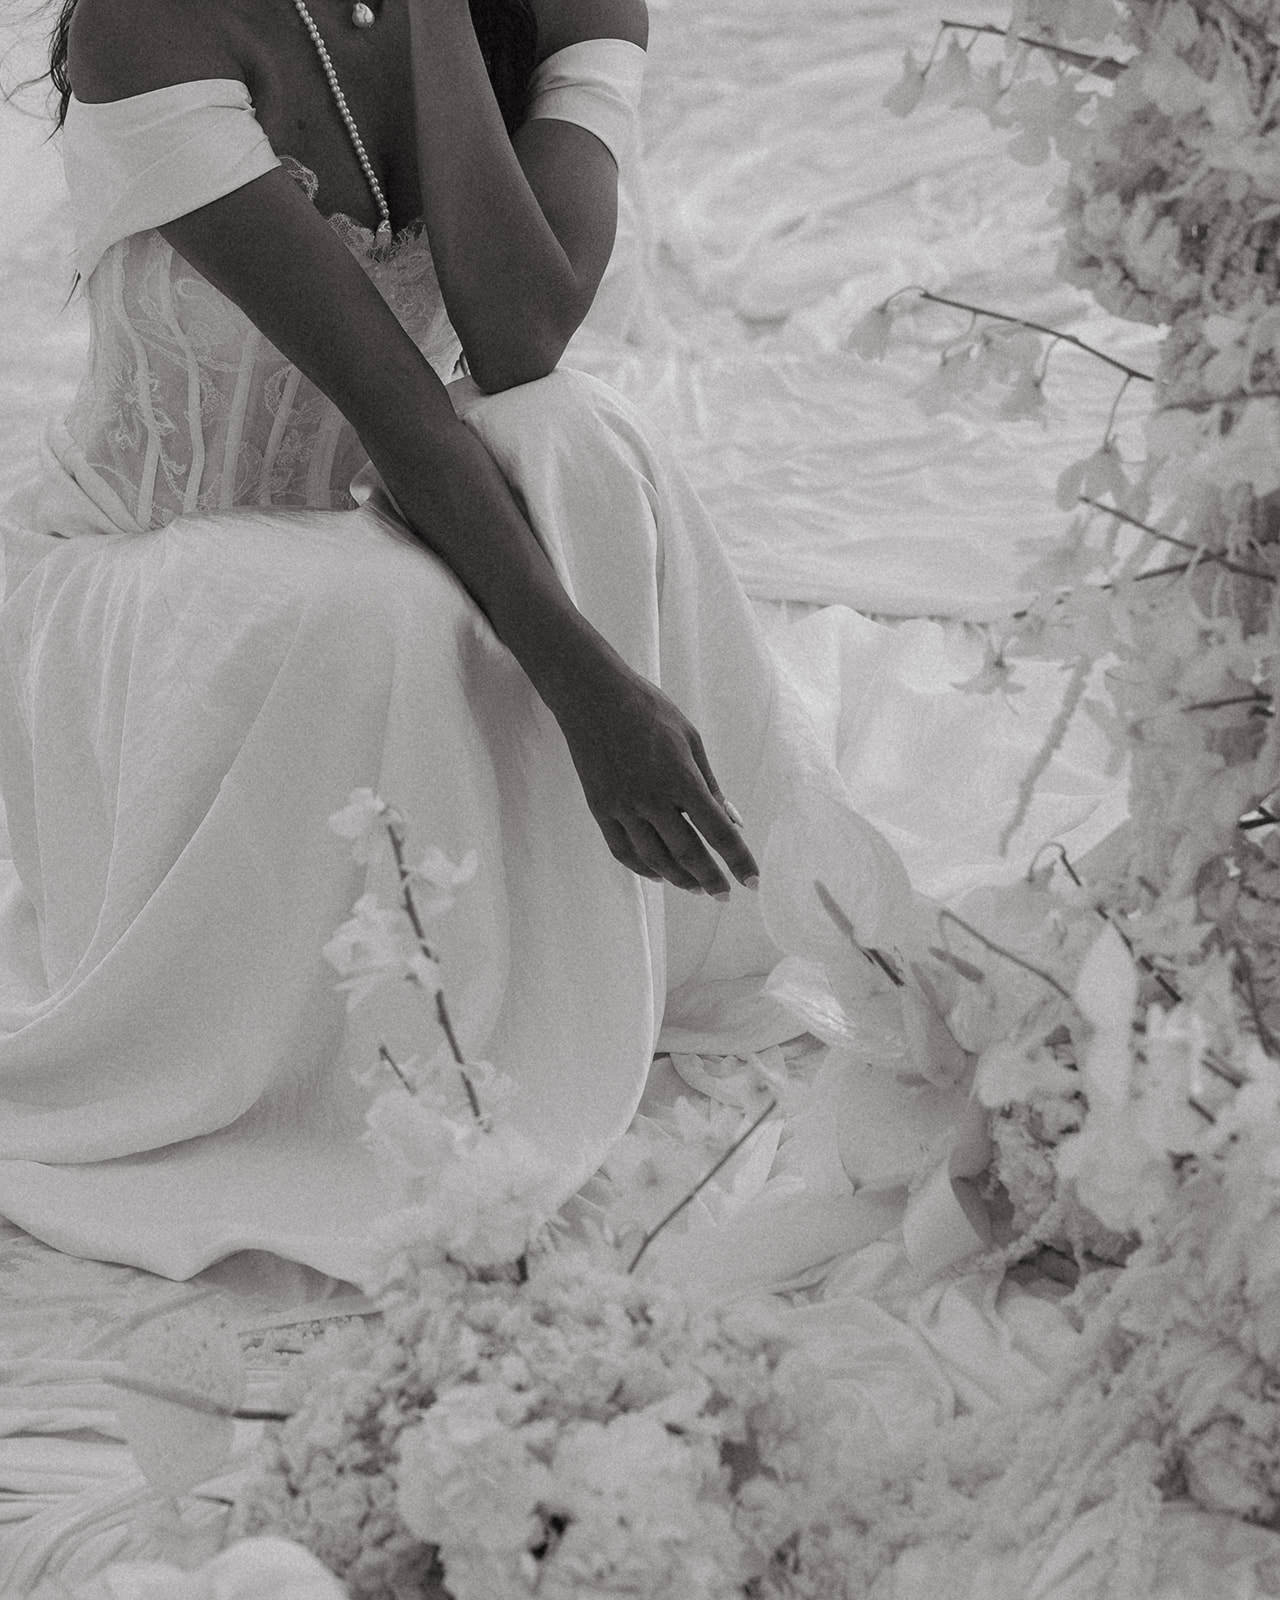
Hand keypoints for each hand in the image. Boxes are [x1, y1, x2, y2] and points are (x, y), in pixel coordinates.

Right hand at [554, 662, 759, 896]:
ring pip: (654, 858)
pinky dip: (643, 868)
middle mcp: (652, 800)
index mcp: (681, 779)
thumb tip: (733, 820)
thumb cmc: (649, 711)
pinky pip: (623, 850)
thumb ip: (711, 784)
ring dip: (679, 879)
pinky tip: (658, 874)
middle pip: (687, 853)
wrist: (594, 698)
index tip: (752, 882)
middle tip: (723, 895)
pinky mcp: (601, 809)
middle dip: (709, 879)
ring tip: (695, 888)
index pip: (717, 831)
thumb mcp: (691, 739)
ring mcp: (623, 807)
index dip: (738, 860)